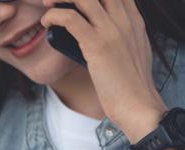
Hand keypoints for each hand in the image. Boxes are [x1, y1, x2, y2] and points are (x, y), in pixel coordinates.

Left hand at [41, 0, 167, 141]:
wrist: (138, 105)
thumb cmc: (131, 86)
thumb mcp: (133, 52)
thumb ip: (123, 37)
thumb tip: (105, 36)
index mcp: (134, 20)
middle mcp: (124, 20)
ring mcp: (111, 30)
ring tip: (47, 5)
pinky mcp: (97, 44)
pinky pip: (70, 19)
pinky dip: (54, 16)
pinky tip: (46, 22)